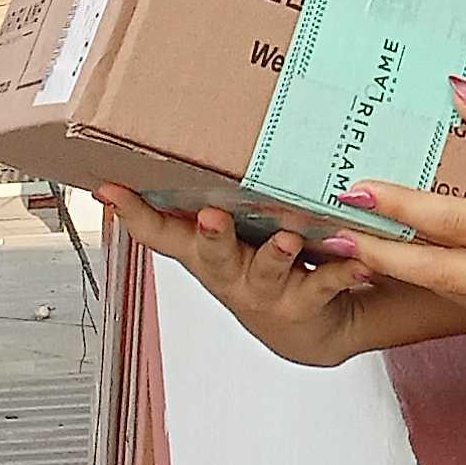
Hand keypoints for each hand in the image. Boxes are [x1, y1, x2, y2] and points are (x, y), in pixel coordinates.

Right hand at [96, 189, 419, 368]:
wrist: (308, 330)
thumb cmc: (262, 267)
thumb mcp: (231, 235)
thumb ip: (205, 202)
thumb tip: (187, 134)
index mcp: (206, 253)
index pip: (161, 233)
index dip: (133, 213)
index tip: (109, 187)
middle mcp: (230, 274)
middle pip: (212, 255)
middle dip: (210, 235)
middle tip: (211, 216)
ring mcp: (267, 292)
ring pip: (268, 271)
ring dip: (276, 253)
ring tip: (288, 237)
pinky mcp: (306, 302)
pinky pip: (324, 284)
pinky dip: (340, 271)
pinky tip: (355, 260)